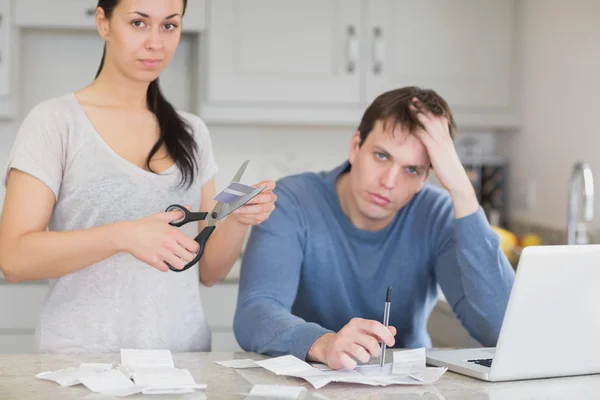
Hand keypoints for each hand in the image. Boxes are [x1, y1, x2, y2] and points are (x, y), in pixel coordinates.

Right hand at [122, 207, 199, 271]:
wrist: (129, 235)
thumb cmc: (144, 226)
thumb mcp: (161, 217)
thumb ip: (176, 214)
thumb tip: (188, 209)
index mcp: (174, 234)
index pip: (194, 247)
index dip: (193, 248)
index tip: (189, 247)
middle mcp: (170, 245)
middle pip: (189, 257)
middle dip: (186, 255)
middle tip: (180, 252)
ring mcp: (162, 254)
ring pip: (180, 265)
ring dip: (177, 262)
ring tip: (172, 257)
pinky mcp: (154, 262)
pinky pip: (166, 269)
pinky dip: (165, 266)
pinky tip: (162, 259)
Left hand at [230, 180, 276, 225]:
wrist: (243, 210)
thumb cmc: (246, 198)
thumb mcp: (246, 191)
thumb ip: (248, 190)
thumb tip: (245, 192)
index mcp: (267, 189)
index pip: (271, 185)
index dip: (266, 185)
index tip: (258, 187)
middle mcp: (271, 198)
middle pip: (268, 197)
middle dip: (255, 199)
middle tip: (244, 201)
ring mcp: (269, 208)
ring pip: (260, 209)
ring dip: (247, 210)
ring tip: (237, 210)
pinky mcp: (264, 217)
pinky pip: (256, 217)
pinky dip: (246, 216)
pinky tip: (240, 215)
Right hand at [307, 318, 396, 369]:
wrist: (328, 347)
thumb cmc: (350, 340)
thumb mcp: (364, 332)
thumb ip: (378, 332)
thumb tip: (392, 330)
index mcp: (357, 323)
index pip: (374, 325)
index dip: (386, 334)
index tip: (390, 342)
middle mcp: (348, 331)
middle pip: (370, 341)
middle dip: (376, 351)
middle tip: (374, 353)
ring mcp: (341, 342)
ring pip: (361, 353)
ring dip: (366, 358)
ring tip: (362, 357)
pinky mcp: (336, 354)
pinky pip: (350, 362)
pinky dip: (353, 364)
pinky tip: (351, 361)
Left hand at [410, 98, 478, 216]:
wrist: (457, 182)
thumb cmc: (449, 172)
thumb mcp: (443, 157)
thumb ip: (437, 150)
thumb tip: (431, 148)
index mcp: (446, 138)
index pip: (439, 118)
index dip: (430, 110)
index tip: (421, 103)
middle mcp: (444, 138)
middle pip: (434, 117)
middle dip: (424, 107)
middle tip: (414, 99)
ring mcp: (440, 143)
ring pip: (429, 123)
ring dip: (419, 113)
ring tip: (410, 105)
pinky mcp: (435, 150)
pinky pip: (424, 135)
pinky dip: (417, 128)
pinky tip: (410, 123)